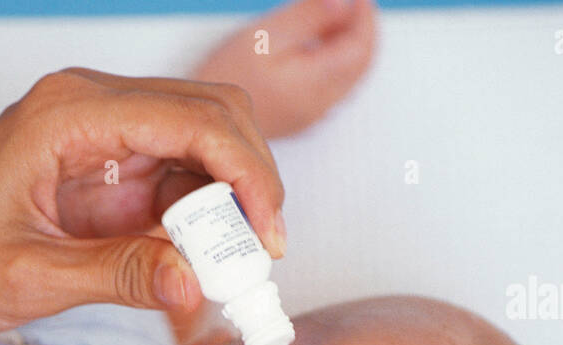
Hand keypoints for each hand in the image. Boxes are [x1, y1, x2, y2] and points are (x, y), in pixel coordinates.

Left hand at [0, 67, 286, 336]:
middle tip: (259, 260)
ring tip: (232, 273)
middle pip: (213, 119)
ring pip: (205, 146)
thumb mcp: (27, 279)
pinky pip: (178, 180)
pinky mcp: (104, 167)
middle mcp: (91, 108)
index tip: (266, 240)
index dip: (247, 176)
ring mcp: (101, 134)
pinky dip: (203, 222)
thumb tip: (198, 283)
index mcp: (69, 116)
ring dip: (231, 206)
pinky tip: (200, 266)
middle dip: (252, 187)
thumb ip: (116, 276)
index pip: (194, 120)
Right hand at [191, 0, 376, 138]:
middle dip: (361, 30)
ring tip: (335, 19)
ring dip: (348, 45)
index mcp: (314, 85)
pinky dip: (334, 62)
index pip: (360, 49)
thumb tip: (344, 4)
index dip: (365, 18)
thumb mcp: (265, 36)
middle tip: (354, 4)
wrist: (197, 117)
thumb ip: (309, 18)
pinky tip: (319, 46)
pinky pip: (331, 87)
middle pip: (359, 65)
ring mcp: (310, 114)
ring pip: (347, 77)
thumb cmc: (223, 78)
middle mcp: (318, 105)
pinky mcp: (299, 116)